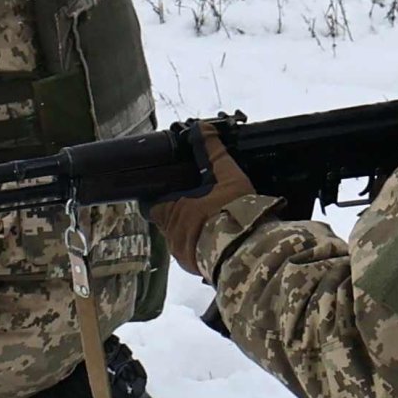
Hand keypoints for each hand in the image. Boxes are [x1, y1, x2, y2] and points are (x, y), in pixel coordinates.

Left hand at [150, 124, 264, 274]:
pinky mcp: (196, 269)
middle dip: (179, 213)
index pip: (150, 205)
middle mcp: (172, 235)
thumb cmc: (233, 211)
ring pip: (180, 240)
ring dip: (192, 232)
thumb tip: (201, 127)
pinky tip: (218, 241)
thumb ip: (211, 151)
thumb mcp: (226, 174)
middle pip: (166, 222)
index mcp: (172, 211)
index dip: (156, 197)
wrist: (248, 251)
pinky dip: (202, 248)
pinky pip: (193, 256)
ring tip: (212, 223)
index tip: (168, 190)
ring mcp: (182, 255)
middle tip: (199, 204)